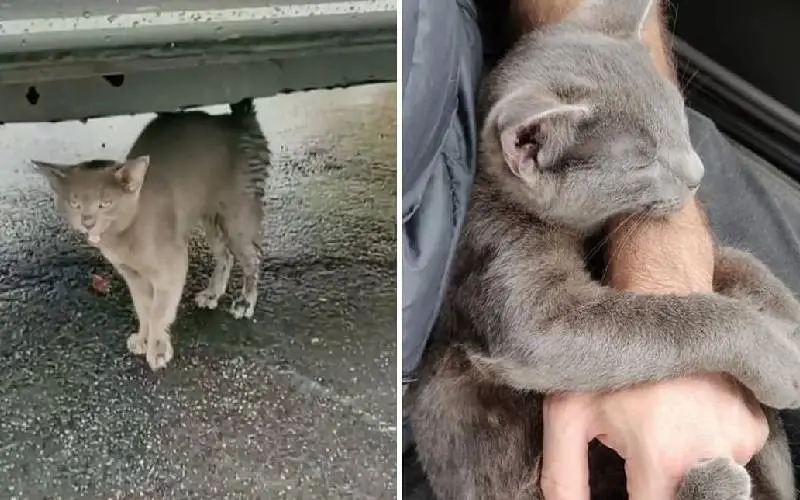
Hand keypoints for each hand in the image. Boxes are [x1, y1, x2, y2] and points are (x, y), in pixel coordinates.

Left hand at [540, 374, 768, 499]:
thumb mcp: (567, 414)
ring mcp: (740, 440)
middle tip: (642, 457)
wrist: (658, 302)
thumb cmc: (607, 360)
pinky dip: (707, 449)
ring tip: (660, 430)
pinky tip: (683, 419)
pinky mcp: (755, 427)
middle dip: (661, 490)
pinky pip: (731, 459)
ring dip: (684, 469)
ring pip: (710, 483)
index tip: (627, 487)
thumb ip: (563, 476)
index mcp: (661, 455)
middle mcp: (711, 452)